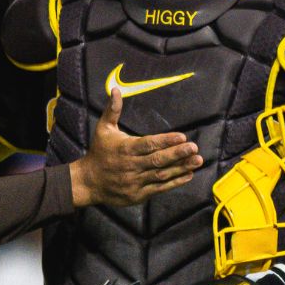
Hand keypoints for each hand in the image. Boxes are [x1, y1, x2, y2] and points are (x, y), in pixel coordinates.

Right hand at [69, 87, 201, 206]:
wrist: (88, 182)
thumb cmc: (99, 152)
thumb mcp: (103, 128)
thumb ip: (113, 109)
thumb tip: (116, 89)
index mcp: (125, 148)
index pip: (148, 144)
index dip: (166, 141)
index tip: (182, 137)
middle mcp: (131, 165)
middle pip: (157, 160)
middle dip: (177, 154)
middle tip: (194, 148)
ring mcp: (134, 182)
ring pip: (161, 174)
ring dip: (181, 168)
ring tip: (197, 161)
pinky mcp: (137, 195)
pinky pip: (159, 188)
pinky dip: (174, 182)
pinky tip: (188, 175)